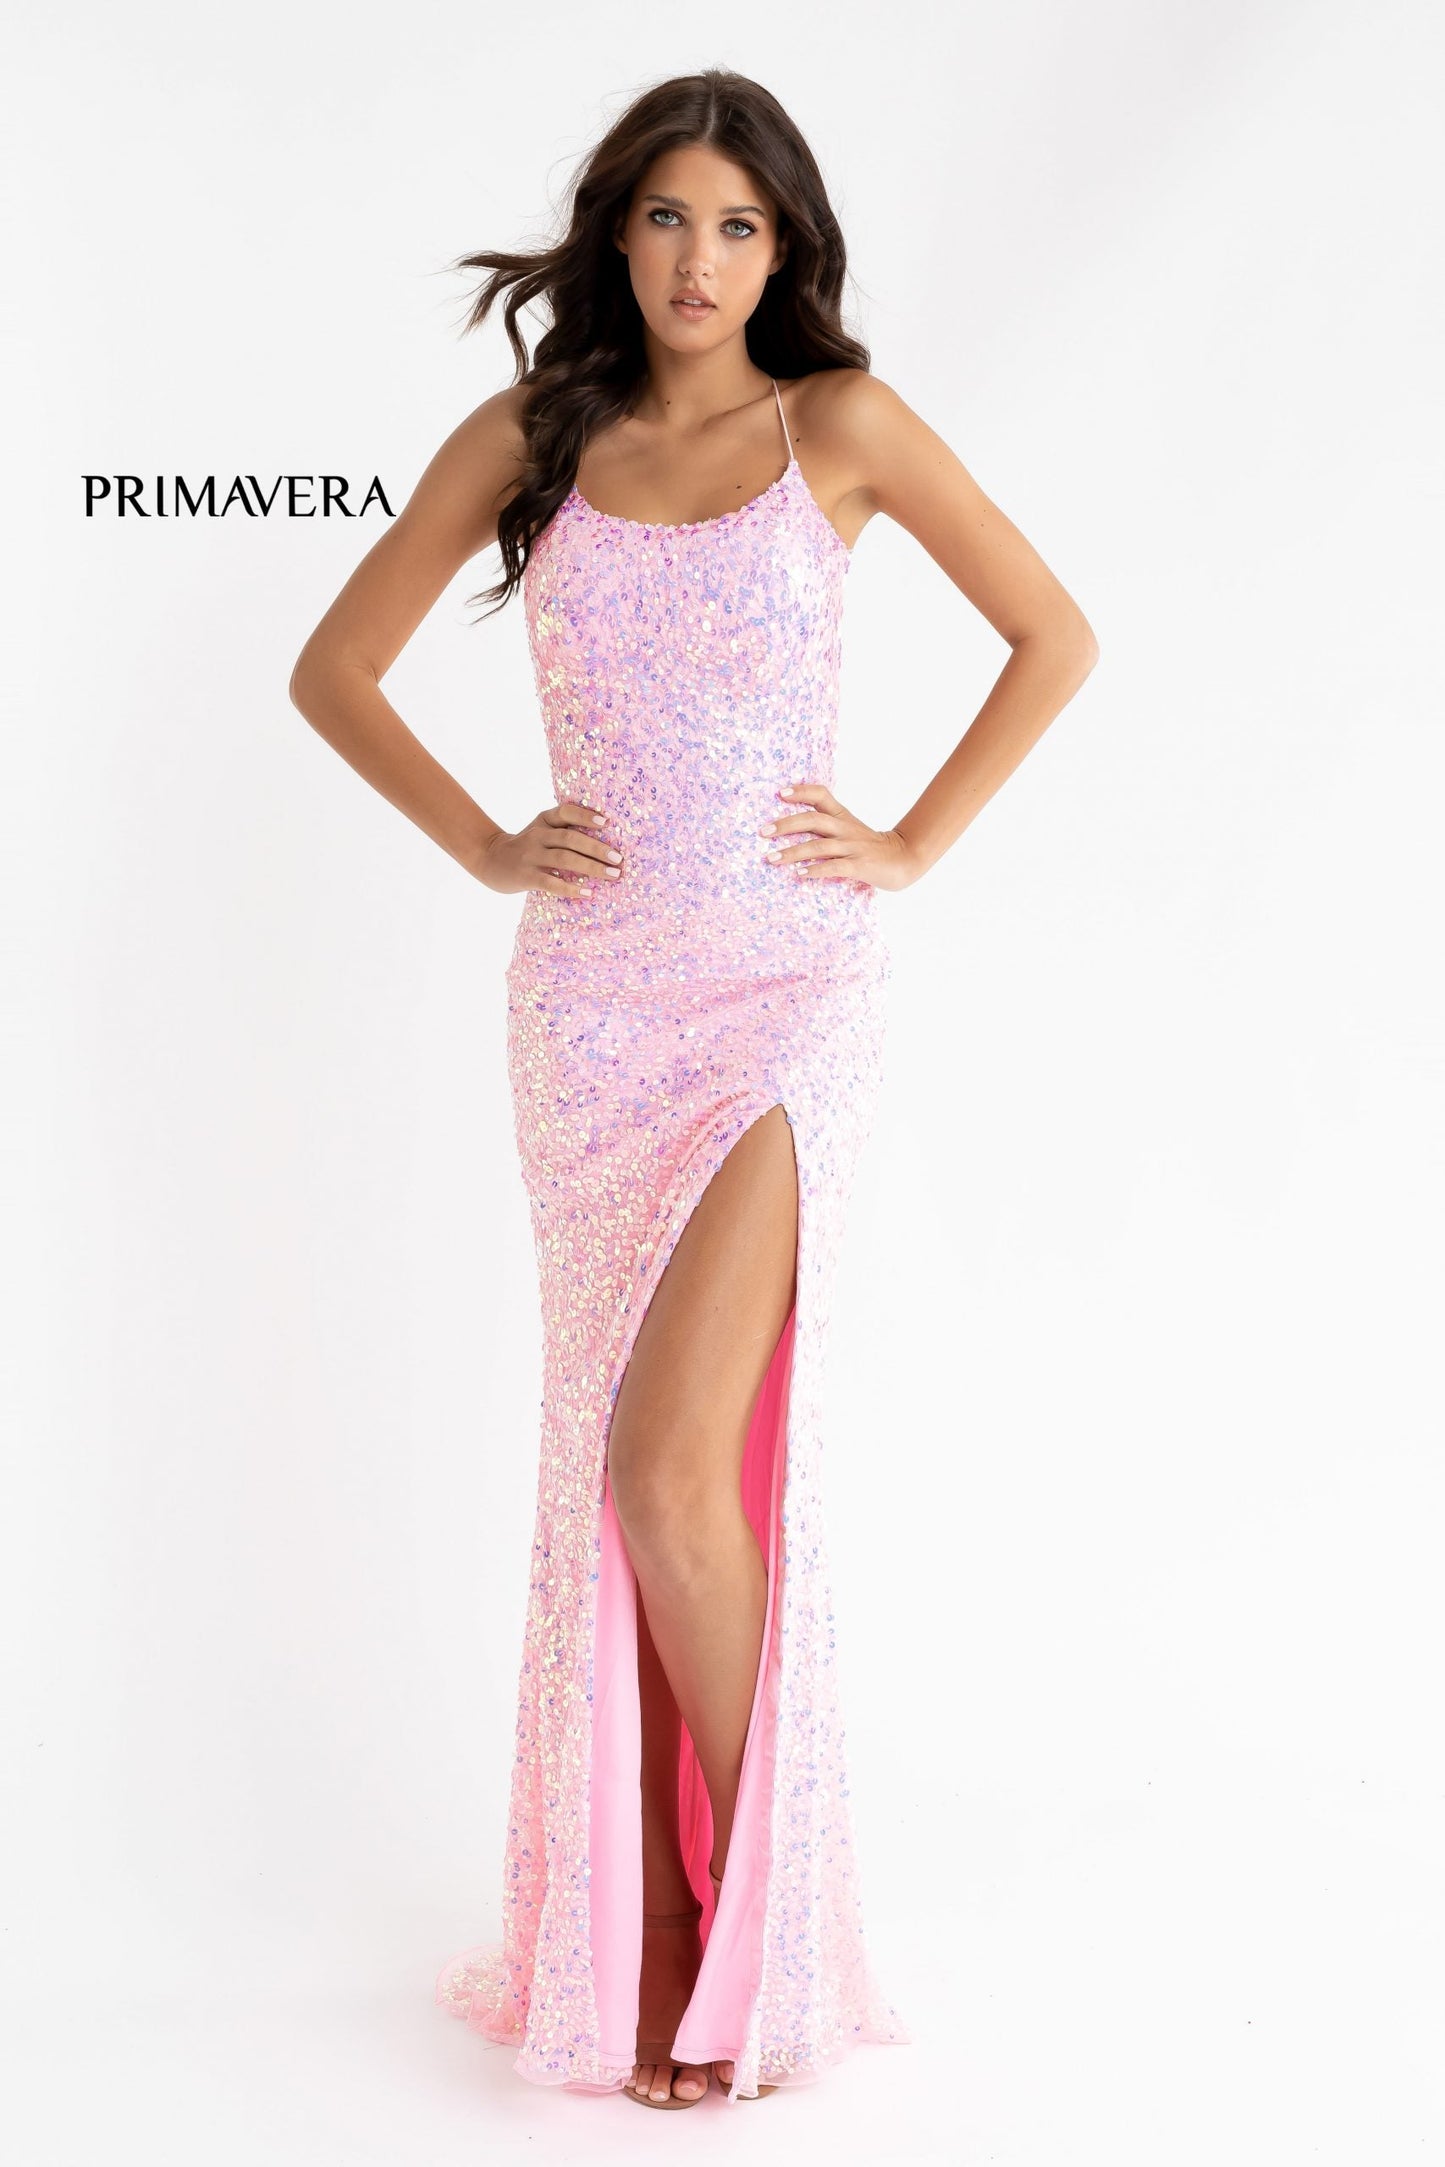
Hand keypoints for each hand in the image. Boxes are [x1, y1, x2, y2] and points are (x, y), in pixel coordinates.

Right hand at [475, 800, 622, 897]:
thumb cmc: (526, 846)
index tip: (606, 823)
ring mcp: (531, 856)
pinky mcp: (526, 876)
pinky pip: (551, 882)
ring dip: (591, 867)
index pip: (565, 812)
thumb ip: (564, 830)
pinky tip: (588, 893)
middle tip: (619, 859)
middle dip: (597, 848)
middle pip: (570, 838)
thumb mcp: (541, 831)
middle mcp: (538, 835)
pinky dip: (571, 888)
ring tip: (612, 875)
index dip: (585, 816)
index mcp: (544, 820)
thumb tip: (605, 841)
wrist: (489, 859)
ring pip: (565, 859)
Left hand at [759, 782, 920, 891]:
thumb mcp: (850, 829)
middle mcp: (845, 829)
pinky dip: (815, 870)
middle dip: (785, 824)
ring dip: (792, 852)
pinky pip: (834, 867)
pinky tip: (800, 875)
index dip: (801, 791)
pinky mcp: (859, 866)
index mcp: (843, 817)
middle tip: (763, 832)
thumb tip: (793, 828)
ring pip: (818, 846)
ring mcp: (853, 847)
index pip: (822, 795)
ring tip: (771, 858)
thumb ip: (828, 826)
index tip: (780, 793)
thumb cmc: (871, 847)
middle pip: (813, 819)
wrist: (905, 859)